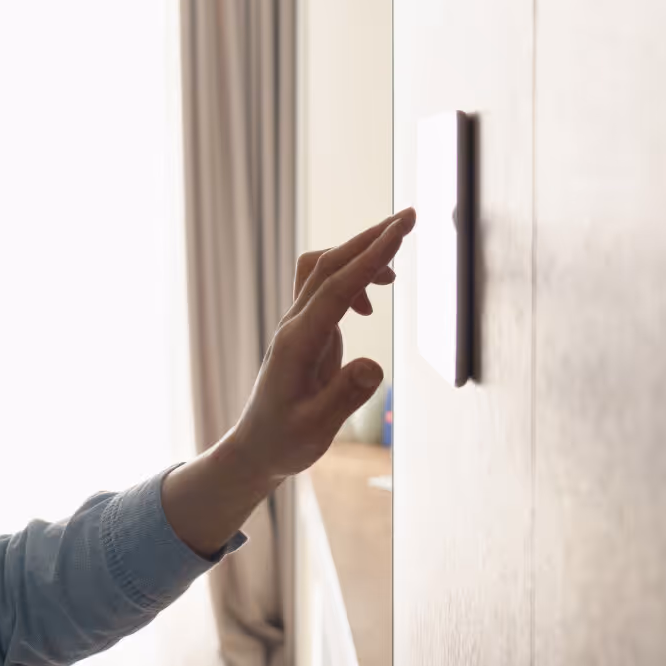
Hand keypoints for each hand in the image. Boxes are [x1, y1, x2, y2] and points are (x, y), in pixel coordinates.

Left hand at [223, 208, 414, 482]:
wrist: (256, 448)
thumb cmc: (284, 442)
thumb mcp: (316, 429)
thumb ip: (344, 397)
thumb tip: (374, 366)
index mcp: (298, 343)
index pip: (337, 287)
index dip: (370, 257)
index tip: (399, 231)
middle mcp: (295, 325)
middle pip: (329, 264)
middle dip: (369, 238)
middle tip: (409, 218)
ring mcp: (297, 325)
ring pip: (324, 270)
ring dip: (359, 254)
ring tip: (397, 257)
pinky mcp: (304, 331)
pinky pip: (326, 289)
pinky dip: (353, 279)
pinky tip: (371, 304)